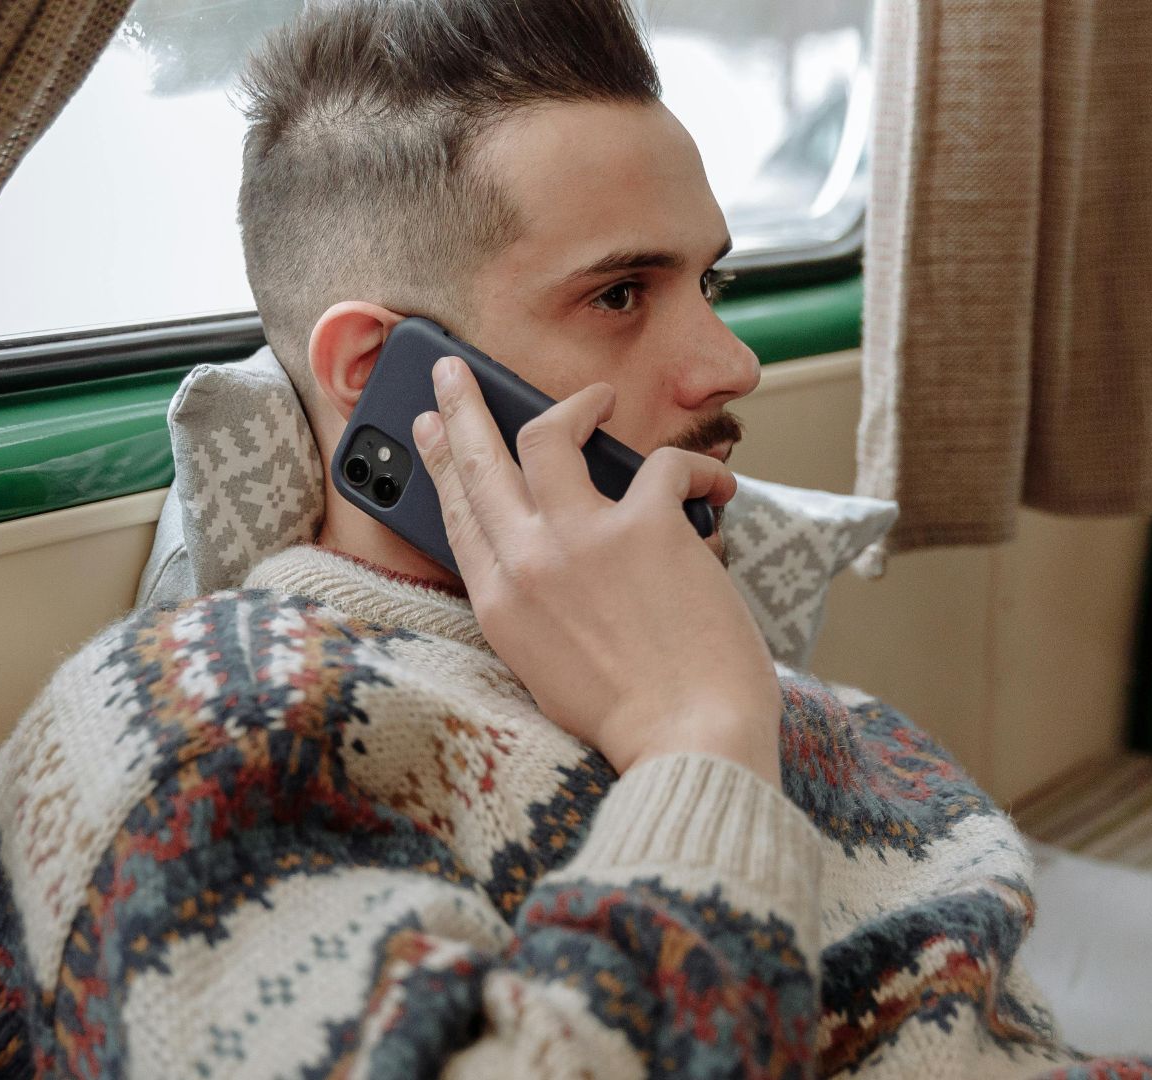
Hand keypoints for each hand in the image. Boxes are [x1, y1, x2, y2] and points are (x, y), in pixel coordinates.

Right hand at [413, 356, 781, 786]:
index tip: (434, 426)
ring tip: (602, 398)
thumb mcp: (544, 668)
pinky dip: (700, 469)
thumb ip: (532, 604)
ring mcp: (583, 538)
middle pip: (481, 458)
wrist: (686, 741)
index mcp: (498, 604)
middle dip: (463, 403)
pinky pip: (666, 464)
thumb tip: (544, 546)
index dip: (442, 460)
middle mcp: (527, 562)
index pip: (458, 512)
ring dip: (577, 403)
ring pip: (550, 431)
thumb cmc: (631, 718)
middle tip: (456, 370)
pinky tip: (717, 485)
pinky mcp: (648, 525)